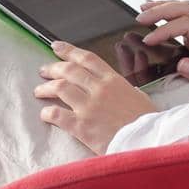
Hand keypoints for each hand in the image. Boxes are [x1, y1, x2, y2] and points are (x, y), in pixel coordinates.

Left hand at [35, 41, 158, 154]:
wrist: (149, 142)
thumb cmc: (147, 123)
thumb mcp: (138, 97)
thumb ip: (122, 90)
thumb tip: (115, 89)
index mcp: (113, 80)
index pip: (87, 58)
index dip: (69, 50)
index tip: (56, 46)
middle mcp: (99, 89)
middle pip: (69, 70)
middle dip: (53, 68)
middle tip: (44, 70)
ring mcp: (89, 107)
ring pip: (60, 88)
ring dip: (46, 88)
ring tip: (39, 91)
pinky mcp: (82, 127)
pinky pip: (58, 114)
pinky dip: (48, 113)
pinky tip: (45, 114)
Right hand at [135, 0, 188, 87]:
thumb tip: (183, 64)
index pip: (186, 25)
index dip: (165, 30)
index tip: (149, 40)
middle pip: (185, 9)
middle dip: (161, 10)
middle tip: (140, 18)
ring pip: (183, 9)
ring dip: (162, 6)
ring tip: (143, 8)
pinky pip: (182, 16)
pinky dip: (166, 11)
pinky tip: (155, 10)